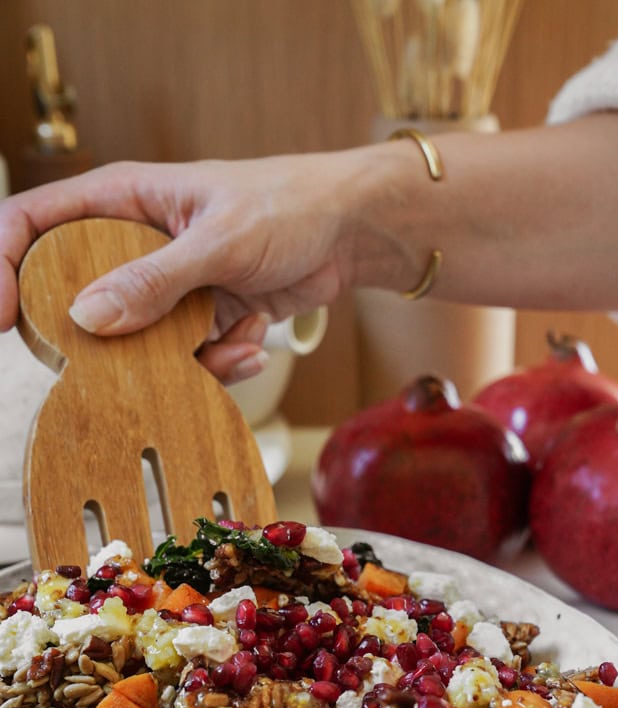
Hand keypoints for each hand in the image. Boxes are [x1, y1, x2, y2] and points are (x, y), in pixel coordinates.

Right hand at [0, 156, 359, 381]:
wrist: (349, 234)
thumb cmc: (289, 206)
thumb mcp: (219, 241)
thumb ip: (155, 280)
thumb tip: (88, 317)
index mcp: (121, 201)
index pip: (32, 223)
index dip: (3, 265)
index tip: (1, 318)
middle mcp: (132, 246)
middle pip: (76, 300)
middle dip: (107, 341)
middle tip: (139, 355)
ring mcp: (164, 289)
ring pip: (136, 346)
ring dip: (184, 359)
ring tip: (235, 334)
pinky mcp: (197, 321)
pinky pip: (185, 362)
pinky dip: (221, 362)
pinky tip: (253, 340)